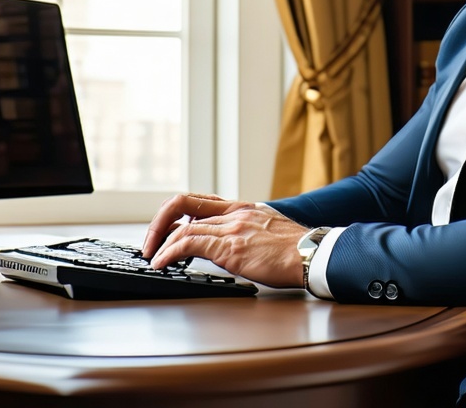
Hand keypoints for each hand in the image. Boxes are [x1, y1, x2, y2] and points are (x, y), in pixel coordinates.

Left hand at [142, 193, 310, 288]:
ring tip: (152, 257)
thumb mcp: (269, 231)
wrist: (315, 254)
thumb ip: (249, 232)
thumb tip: (234, 247)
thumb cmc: (299, 249)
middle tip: (150, 241)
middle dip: (160, 224)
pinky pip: (188, 244)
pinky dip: (168, 253)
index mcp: (243, 207)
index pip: (199, 201)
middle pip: (183, 207)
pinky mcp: (230, 247)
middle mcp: (235, 213)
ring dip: (159, 243)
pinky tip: (161, 264)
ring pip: (182, 227)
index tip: (167, 228)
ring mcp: (232, 228)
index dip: (176, 213)